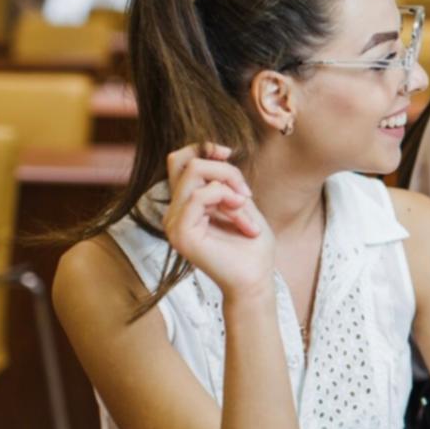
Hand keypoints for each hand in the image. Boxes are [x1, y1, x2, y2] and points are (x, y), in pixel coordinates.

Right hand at [162, 143, 272, 299]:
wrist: (256, 279)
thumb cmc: (252, 246)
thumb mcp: (241, 203)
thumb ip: (225, 181)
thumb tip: (215, 153)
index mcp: (185, 204)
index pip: (178, 160)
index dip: (202, 149)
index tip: (228, 153)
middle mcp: (174, 212)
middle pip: (186, 162)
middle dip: (224, 169)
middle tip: (246, 193)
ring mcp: (174, 223)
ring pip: (193, 172)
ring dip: (229, 184)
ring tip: (246, 207)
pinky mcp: (181, 233)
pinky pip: (199, 196)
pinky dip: (226, 198)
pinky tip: (243, 216)